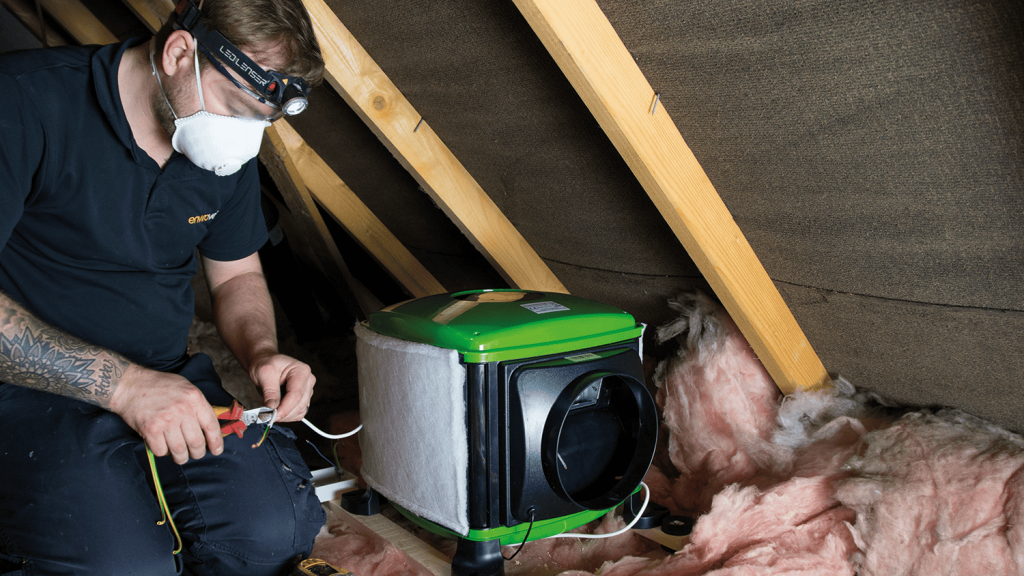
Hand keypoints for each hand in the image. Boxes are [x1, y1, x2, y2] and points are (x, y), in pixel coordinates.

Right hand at [109, 364, 223, 463]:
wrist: (130, 385)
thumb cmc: (159, 386)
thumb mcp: (186, 388)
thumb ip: (198, 405)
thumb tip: (210, 427)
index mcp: (194, 398)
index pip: (211, 425)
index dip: (216, 442)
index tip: (216, 450)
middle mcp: (182, 409)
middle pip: (196, 443)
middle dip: (198, 453)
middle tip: (195, 454)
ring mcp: (166, 420)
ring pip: (180, 451)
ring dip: (181, 457)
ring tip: (180, 454)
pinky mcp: (150, 430)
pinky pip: (161, 451)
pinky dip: (163, 452)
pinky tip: (162, 445)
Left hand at [249, 353, 314, 421]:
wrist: (265, 362)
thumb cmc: (265, 363)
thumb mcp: (263, 373)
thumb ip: (269, 391)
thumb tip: (272, 408)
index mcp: (301, 370)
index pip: (296, 394)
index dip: (285, 408)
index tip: (272, 416)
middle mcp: (308, 380)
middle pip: (300, 404)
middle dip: (284, 413)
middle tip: (266, 415)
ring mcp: (307, 390)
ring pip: (300, 411)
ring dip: (285, 416)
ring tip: (271, 412)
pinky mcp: (303, 398)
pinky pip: (298, 413)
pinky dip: (287, 416)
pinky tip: (277, 411)